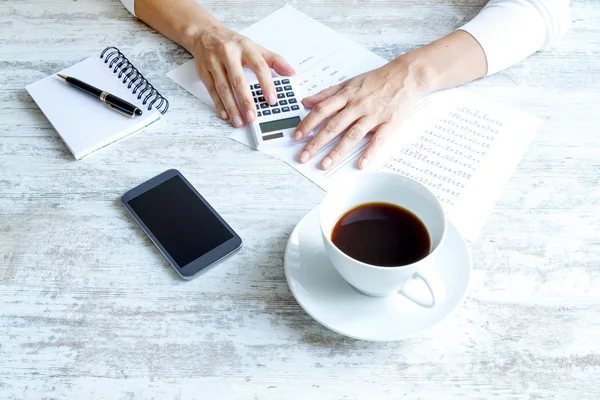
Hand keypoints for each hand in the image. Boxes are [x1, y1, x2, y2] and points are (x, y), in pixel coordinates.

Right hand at [189, 22, 294, 126]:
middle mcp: (228, 53)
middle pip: (238, 80)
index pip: (259, 66)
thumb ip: (274, 60)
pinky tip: (226, 115)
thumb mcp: (254, 47)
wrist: (204, 33)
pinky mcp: (203, 71)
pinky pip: (212, 90)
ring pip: (223, 88)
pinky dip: (219, 104)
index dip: (266, 84)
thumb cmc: (232, 43)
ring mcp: (213, 62)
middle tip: (253, 117)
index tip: (272, 100)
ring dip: (232, 107)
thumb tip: (291, 72)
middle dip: (246, 101)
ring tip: (240, 121)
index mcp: (245, 47)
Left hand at [294, 58, 428, 168]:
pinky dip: (370, 152)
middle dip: (316, 142)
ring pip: (352, 134)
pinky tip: (361, 164)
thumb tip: (306, 101)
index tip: (297, 137)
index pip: (322, 110)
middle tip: (303, 157)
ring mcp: (374, 115)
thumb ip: (327, 94)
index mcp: (347, 95)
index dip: (307, 124)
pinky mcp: (389, 123)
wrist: (407, 75)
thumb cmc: (378, 79)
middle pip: (333, 125)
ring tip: (325, 164)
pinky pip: (378, 139)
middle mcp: (358, 105)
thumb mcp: (350, 82)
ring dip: (337, 151)